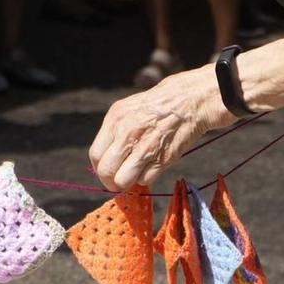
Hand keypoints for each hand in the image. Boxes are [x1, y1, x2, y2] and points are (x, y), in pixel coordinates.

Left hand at [88, 68, 225, 191]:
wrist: (188, 101)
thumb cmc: (155, 107)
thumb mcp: (127, 110)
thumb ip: (113, 133)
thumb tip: (104, 160)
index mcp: (115, 120)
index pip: (96, 155)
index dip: (100, 168)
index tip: (107, 170)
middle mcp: (128, 134)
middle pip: (106, 172)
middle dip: (110, 181)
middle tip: (118, 180)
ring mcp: (145, 148)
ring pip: (123, 181)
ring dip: (128, 181)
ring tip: (135, 173)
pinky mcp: (162, 159)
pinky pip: (144, 180)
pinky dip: (146, 177)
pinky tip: (152, 165)